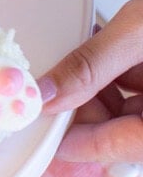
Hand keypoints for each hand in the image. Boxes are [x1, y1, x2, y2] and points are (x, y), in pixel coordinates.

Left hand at [38, 0, 142, 162]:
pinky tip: (106, 49)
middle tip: (53, 84)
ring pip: (133, 110)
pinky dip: (122, 72)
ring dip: (102, 87)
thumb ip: (92, 66)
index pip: (124, 145)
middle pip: (127, 130)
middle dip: (88, 107)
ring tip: (82, 57)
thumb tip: (46, 93)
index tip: (42, 123)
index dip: (77, 139)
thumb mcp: (140, 31)